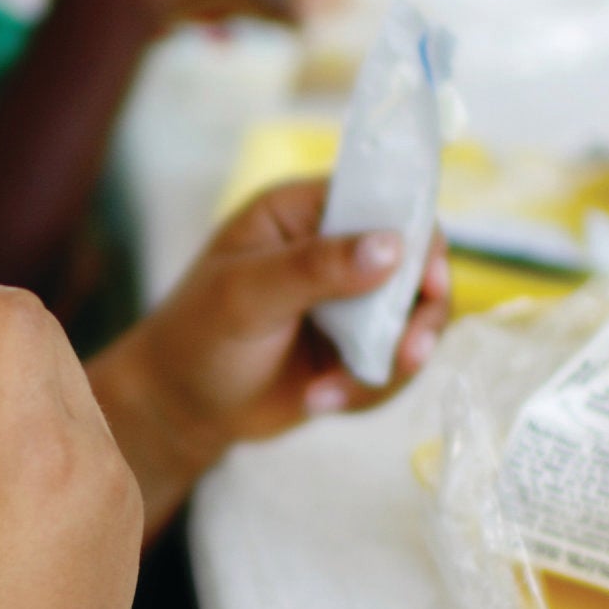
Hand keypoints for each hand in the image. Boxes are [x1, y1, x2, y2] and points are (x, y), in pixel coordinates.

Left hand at [86, 176, 451, 531]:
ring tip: (332, 395)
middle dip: (417, 316)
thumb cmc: (196, 336)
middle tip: (407, 355)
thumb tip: (390, 246)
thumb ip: (315, 268)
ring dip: (388, 364)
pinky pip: (393, 365)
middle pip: (415, 265)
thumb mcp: (247, 295)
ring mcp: (350, 301)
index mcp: (304, 212)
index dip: (417, 235)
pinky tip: (318, 402)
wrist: (179, 407)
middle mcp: (335, 249)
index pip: (383, 200)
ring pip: (412, 321)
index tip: (429, 281)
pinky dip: (366, 390)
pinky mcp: (355, 348)